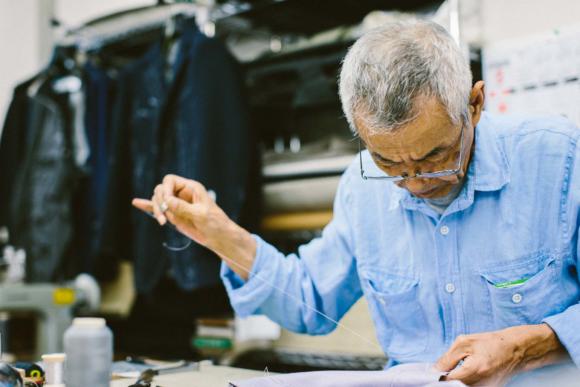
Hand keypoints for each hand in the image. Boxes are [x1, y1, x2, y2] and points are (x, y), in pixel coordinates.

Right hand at [132, 174, 255, 278]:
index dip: (165, 189)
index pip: (170, 180)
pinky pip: (158, 208)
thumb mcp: (201, 215)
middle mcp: (182, 193)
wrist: (218, 237)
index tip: (166, 203)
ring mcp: (176, 204)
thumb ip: (184, 208)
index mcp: (191, 188)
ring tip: (163, 222)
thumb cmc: (215, 223)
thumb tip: (167, 201)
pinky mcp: (173, 214)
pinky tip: (136, 203)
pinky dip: (147, 206)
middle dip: (159, 202)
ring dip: (156, 210)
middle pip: (161, 190)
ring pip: (158, 200)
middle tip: (164, 218)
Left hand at [436, 324, 567, 385]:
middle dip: (446, 378)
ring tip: (456, 369)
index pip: (447, 380)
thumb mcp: (464, 343)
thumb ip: (447, 358)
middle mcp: (481, 384)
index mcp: (474, 369)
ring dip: (455, 380)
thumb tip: (434, 370)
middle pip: (454, 386)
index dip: (438, 376)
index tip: (434, 371)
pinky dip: (464, 382)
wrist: (515, 350)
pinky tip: (464, 373)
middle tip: (445, 369)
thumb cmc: (489, 342)